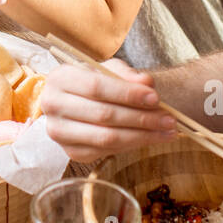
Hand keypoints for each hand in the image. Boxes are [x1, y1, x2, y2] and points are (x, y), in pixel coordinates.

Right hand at [41, 59, 176, 161]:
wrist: (74, 102)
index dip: (128, 94)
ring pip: (107, 137)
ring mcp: (59, 132)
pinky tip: (149, 138)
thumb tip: (146, 83)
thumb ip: (127, 75)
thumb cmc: (92, 82)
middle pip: (103, 115)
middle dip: (141, 118)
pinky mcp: (71, 152)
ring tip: (166, 131)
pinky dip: (132, 145)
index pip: (97, 87)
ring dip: (142, 136)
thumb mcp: (108, 70)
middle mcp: (53, 106)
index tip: (155, 98)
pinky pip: (106, 151)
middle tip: (169, 119)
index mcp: (60, 78)